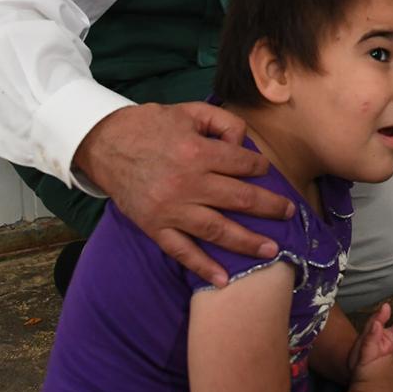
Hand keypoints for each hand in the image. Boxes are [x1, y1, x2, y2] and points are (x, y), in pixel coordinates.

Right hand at [74, 102, 294, 286]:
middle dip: (269, 207)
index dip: (260, 168)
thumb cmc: (149, 125)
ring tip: (272, 251)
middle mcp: (187, 184)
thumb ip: (222, 122)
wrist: (103, 143)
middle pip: (239, 199)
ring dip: (247, 242)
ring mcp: (170, 209)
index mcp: (197, 152)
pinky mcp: (154, 227)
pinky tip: (223, 280)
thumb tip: (243, 145)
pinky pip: (182, 251)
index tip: (265, 172)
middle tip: (288, 213)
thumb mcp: (188, 110)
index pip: (243, 165)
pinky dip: (203, 267)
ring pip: (217, 230)